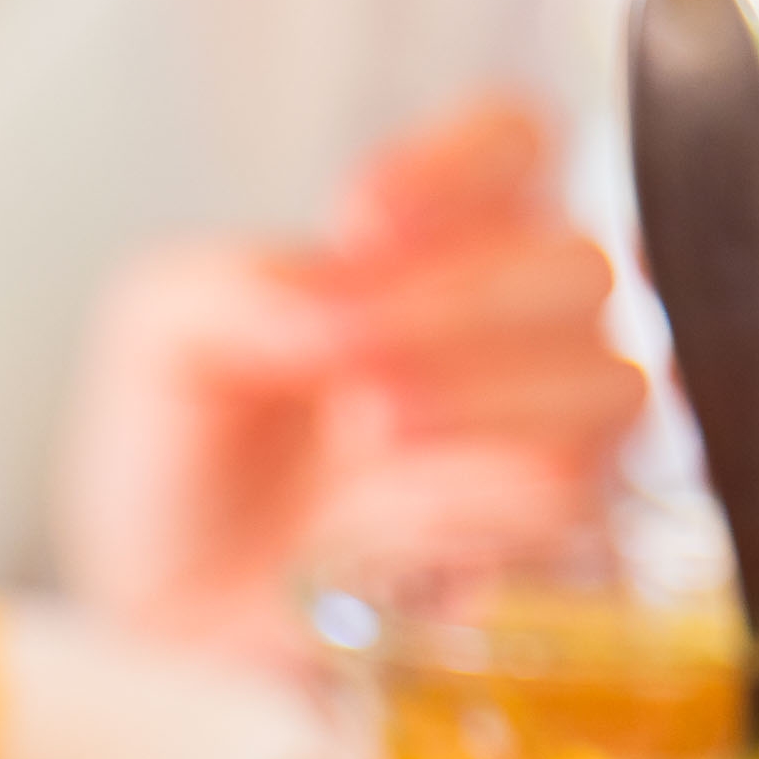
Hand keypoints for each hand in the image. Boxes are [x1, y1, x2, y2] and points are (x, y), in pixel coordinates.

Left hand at [55, 95, 644, 661]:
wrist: (162, 616)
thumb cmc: (176, 459)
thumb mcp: (157, 339)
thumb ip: (230, 286)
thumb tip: (330, 299)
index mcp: (436, 236)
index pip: (516, 142)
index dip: (459, 167)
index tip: (357, 222)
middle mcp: (517, 323)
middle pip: (578, 266)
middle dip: (453, 306)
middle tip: (344, 366)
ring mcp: (549, 434)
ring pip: (601, 383)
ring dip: (477, 398)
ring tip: (362, 432)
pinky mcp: (546, 546)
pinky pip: (564, 495)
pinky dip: (470, 495)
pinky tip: (384, 516)